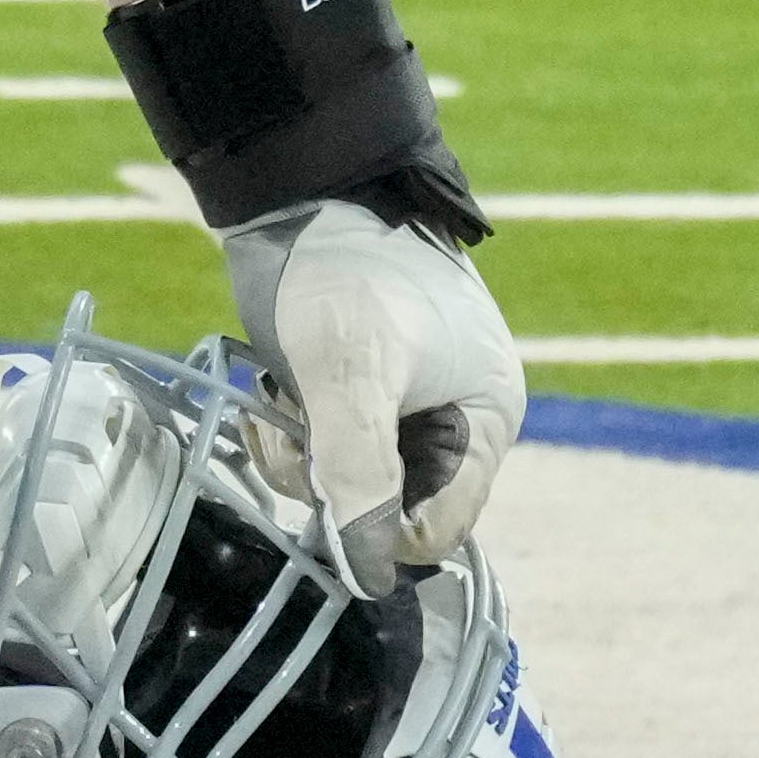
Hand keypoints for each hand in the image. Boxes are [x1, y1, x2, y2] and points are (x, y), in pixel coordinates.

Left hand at [224, 198, 526, 586]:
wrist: (302, 183)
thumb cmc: (342, 270)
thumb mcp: (350, 373)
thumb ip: (361, 471)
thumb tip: (372, 574)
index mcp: (487, 416)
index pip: (441, 525)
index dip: (380, 528)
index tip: (323, 490)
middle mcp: (457, 417)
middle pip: (393, 506)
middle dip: (332, 483)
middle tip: (290, 430)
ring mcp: (407, 401)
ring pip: (351, 481)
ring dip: (302, 454)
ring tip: (277, 400)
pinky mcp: (361, 387)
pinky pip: (328, 446)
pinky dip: (294, 432)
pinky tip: (271, 392)